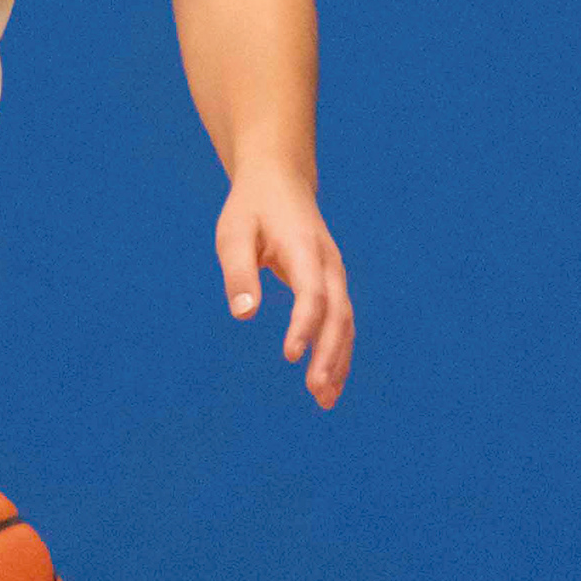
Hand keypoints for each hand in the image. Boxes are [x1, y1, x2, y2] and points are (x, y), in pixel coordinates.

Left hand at [218, 167, 353, 406]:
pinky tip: (327, 383)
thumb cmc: (252, 208)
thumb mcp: (234, 233)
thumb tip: (244, 316)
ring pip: (346, 323)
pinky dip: (338, 352)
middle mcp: (328, 264)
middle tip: (317, 391)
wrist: (279, 181)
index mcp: (305, 249)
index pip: (313, 294)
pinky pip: (341, 322)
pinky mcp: (331, 285)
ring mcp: (334, 275)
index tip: (290, 355)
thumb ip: (239, 273)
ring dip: (338, 361)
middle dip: (330, 354)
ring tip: (325, 400)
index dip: (304, 326)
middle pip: (338, 314)